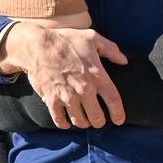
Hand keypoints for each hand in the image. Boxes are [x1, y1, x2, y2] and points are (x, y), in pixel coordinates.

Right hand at [0, 23, 128, 129]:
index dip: (118, 113)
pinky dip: (64, 124)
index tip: (119, 120)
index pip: (113, 100)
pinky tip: (67, 123)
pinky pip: (59, 120)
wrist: (37, 46)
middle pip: (97, 116)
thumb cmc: (66, 41)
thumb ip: (111, 50)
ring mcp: (67, 96)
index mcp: (97, 75)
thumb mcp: (92, 38)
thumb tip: (124, 60)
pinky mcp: (51, 100)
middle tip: (100, 121)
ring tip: (85, 121)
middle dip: (100, 122)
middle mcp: (84, 89)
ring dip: (84, 124)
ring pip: (79, 121)